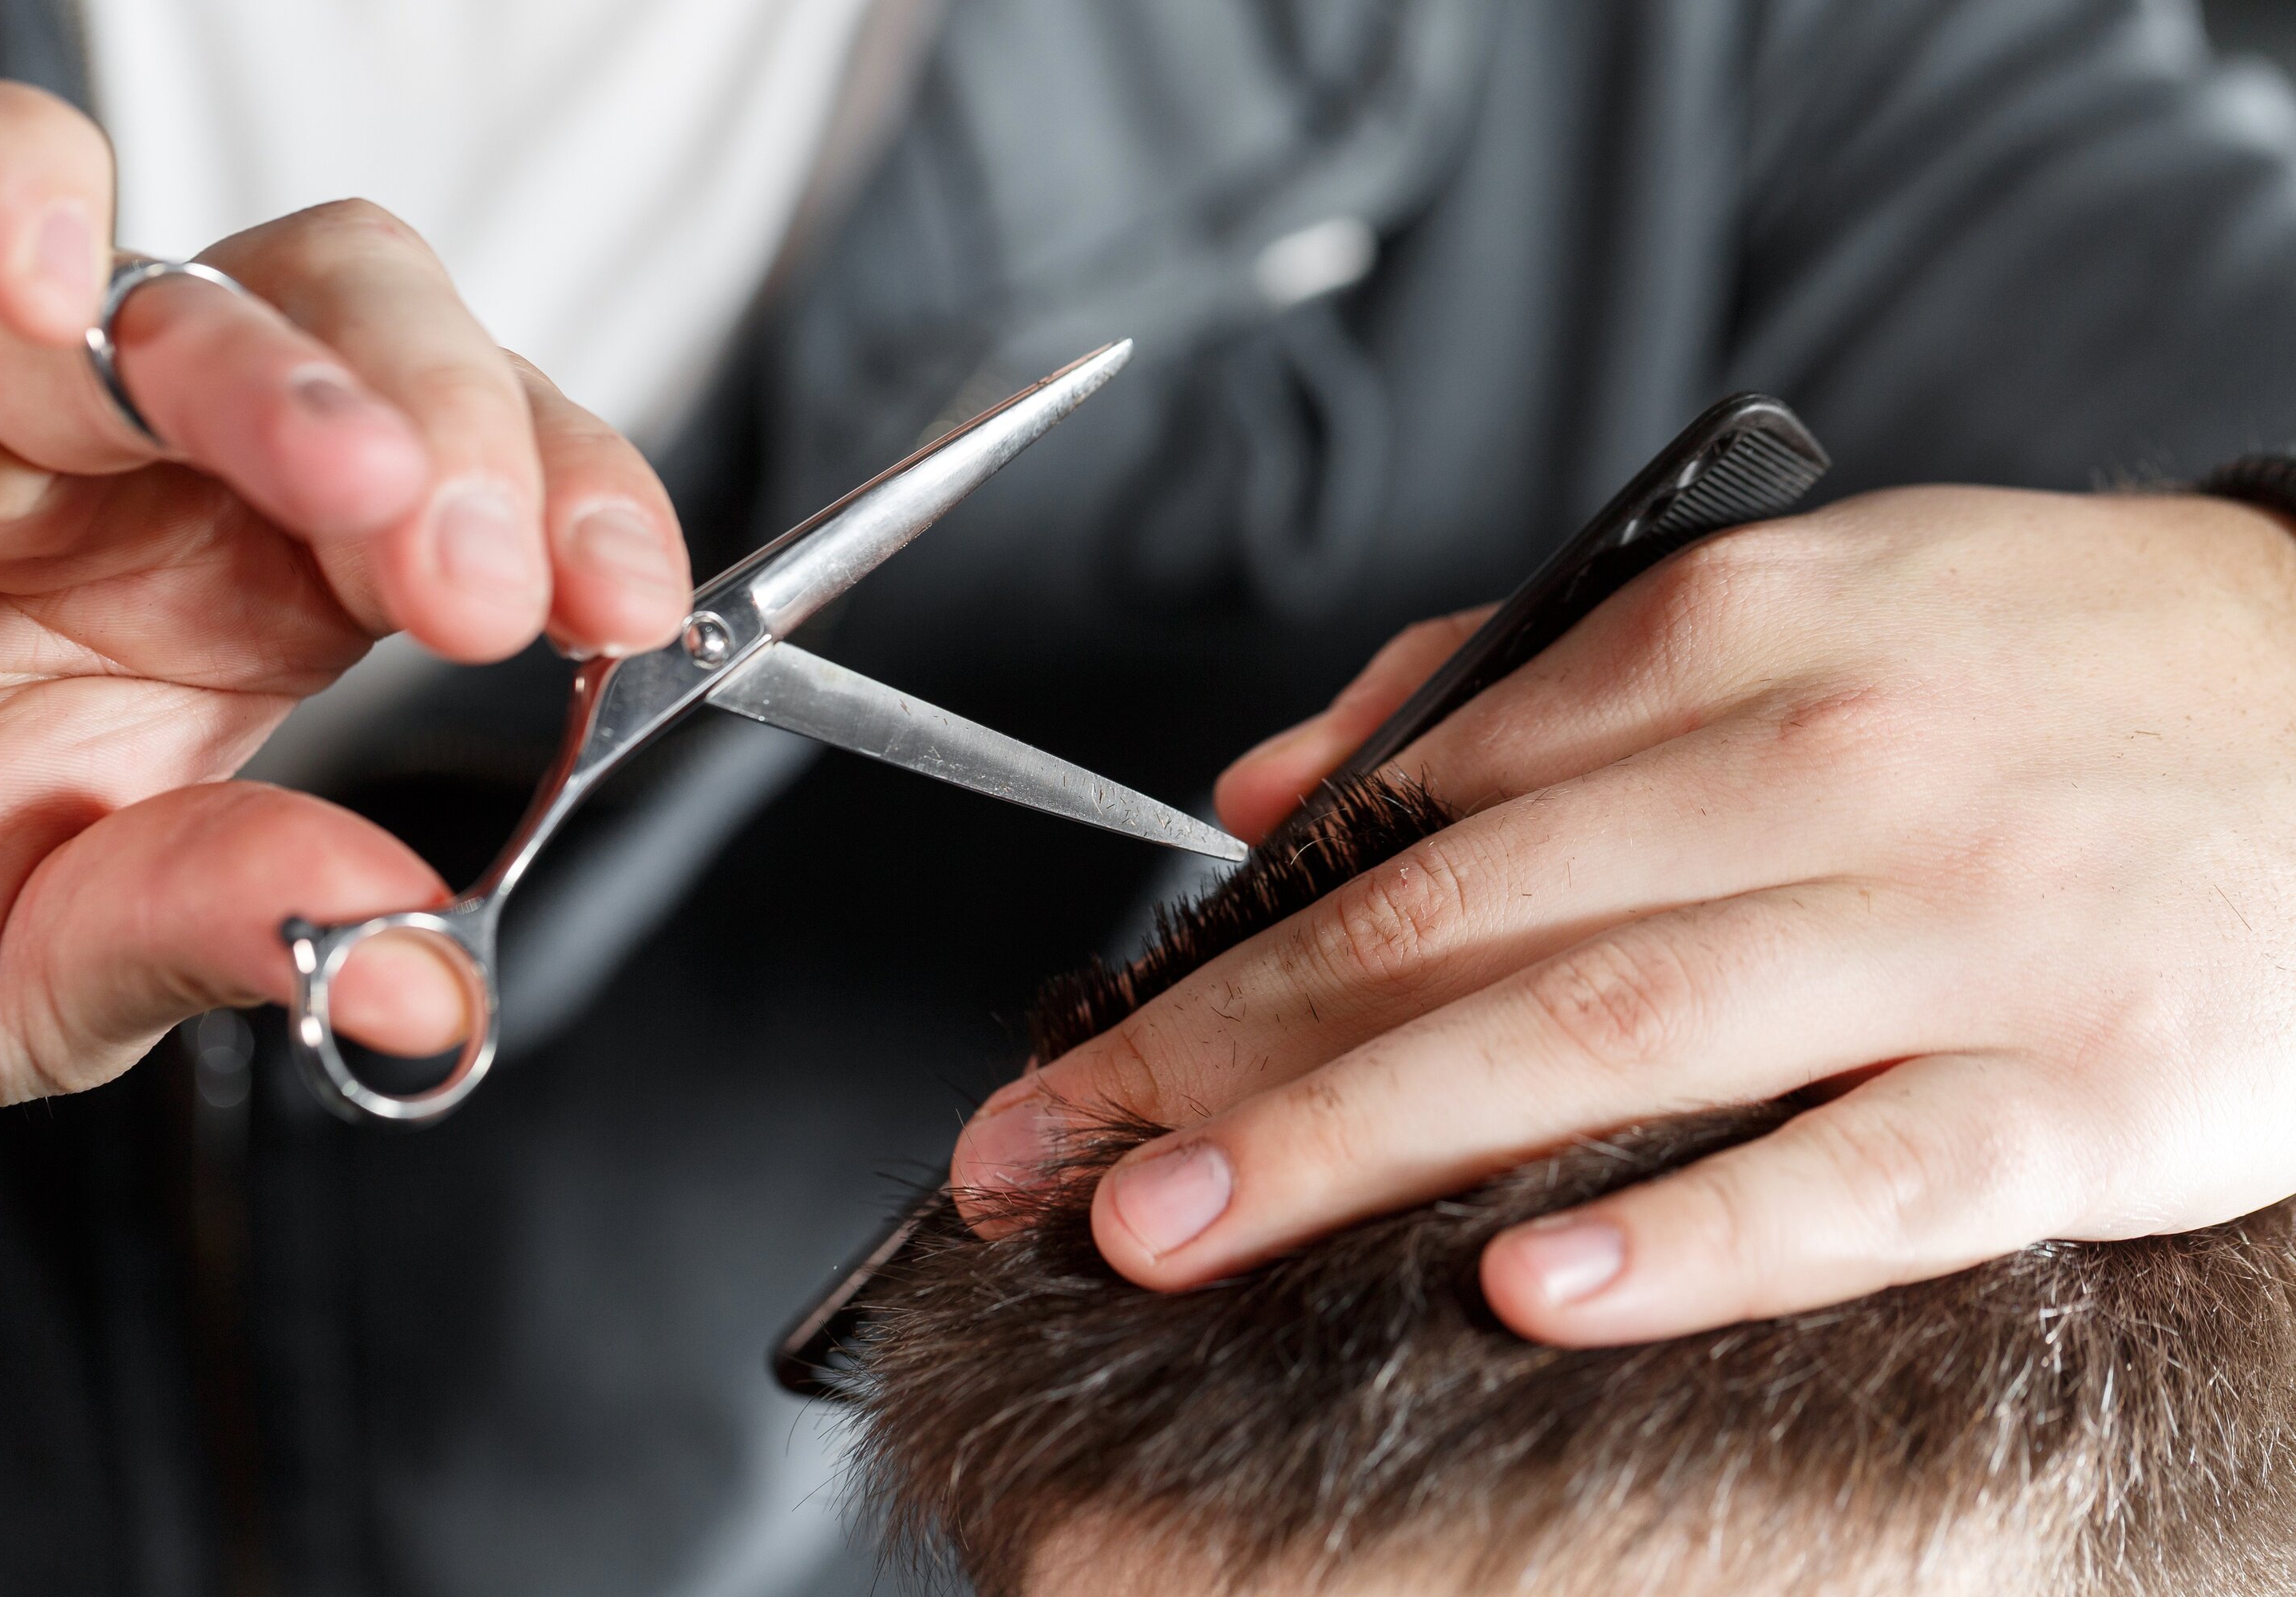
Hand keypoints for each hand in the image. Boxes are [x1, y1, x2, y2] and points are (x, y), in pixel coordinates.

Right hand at [0, 73, 691, 1134]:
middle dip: (464, 444)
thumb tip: (422, 979)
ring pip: (189, 281)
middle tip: (481, 580)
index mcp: (246, 600)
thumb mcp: (19, 968)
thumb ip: (215, 933)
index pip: (468, 495)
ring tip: (354, 488)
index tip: (622, 607)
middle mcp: (152, 473)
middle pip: (373, 352)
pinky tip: (41, 284)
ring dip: (290, 370)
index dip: (570, 515)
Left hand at [955, 483, 2295, 1345]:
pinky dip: (1690, 1229)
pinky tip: (1534, 1286)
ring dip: (1365, 1136)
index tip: (1085, 1048)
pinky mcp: (2080, 1083)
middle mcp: (1815, 768)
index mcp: (1720, 643)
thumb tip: (1268, 787)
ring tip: (1183, 1224)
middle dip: (1223, 1054)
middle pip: (1456, 926)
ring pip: (1607, 1036)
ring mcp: (1949, 928)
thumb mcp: (1783, 600)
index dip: (1215, 945)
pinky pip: (1859, 1170)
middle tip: (1053, 1157)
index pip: (1406, 813)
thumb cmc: (2032, 667)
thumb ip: (1508, 678)